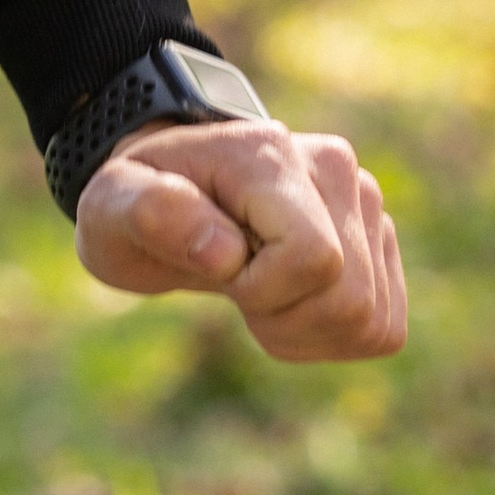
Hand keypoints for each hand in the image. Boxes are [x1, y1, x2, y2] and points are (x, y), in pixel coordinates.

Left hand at [74, 119, 406, 362]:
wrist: (173, 189)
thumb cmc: (138, 202)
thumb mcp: (110, 207)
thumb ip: (151, 213)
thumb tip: (227, 253)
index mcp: (271, 157)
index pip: (314, 257)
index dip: (264, 294)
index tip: (221, 277)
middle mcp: (336, 169)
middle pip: (349, 298)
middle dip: (285, 321)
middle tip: (237, 292)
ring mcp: (367, 205)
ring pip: (370, 318)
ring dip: (307, 333)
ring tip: (261, 296)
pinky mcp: (381, 243)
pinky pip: (383, 327)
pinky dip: (334, 338)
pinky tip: (292, 307)